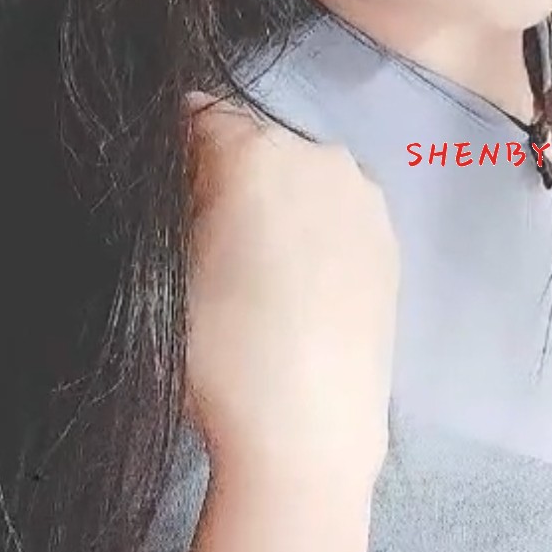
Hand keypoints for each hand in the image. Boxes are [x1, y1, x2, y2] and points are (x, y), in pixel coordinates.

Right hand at [183, 93, 398, 479]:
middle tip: (203, 240)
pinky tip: (295, 287)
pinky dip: (312, 231)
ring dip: (274, 202)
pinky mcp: (390, 242)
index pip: (197, 118)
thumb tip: (181, 173)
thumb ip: (172, 197)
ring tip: (252, 272)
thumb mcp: (162, 267)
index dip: (171, 154)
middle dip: (226, 174)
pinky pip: (335, 214)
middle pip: (256, 143)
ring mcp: (365, 199)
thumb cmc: (216, 352)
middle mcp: (322, 157)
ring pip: (302, 177)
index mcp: (257, 150)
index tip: (162, 199)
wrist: (308, 433)